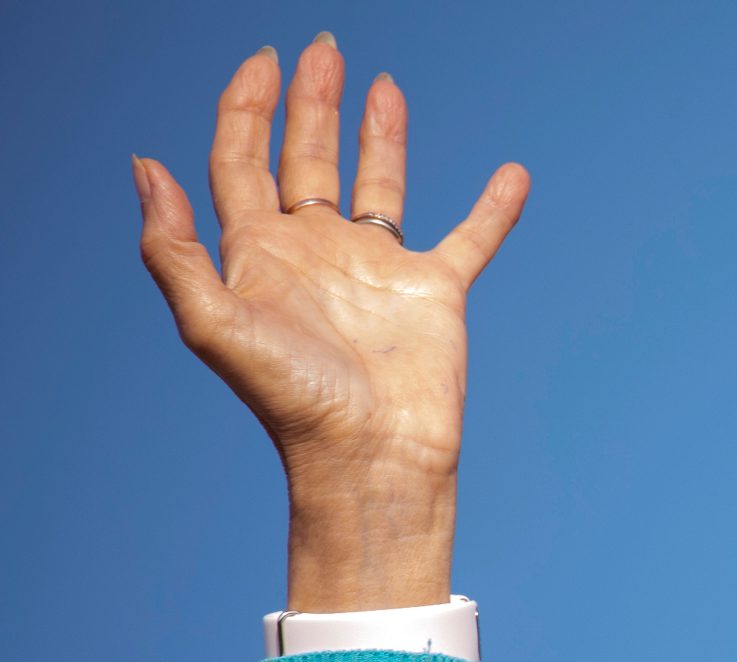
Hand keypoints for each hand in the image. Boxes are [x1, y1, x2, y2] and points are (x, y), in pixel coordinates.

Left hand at [133, 37, 528, 609]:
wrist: (370, 457)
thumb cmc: (291, 402)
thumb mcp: (212, 323)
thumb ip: (173, 247)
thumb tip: (146, 164)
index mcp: (260, 254)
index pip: (244, 160)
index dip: (247, 107)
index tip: (264, 62)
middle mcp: (317, 253)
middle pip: (306, 158)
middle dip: (310, 103)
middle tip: (322, 51)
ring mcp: (378, 270)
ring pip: (378, 185)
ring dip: (379, 134)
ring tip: (382, 85)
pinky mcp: (435, 294)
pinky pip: (470, 239)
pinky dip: (493, 209)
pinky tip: (512, 175)